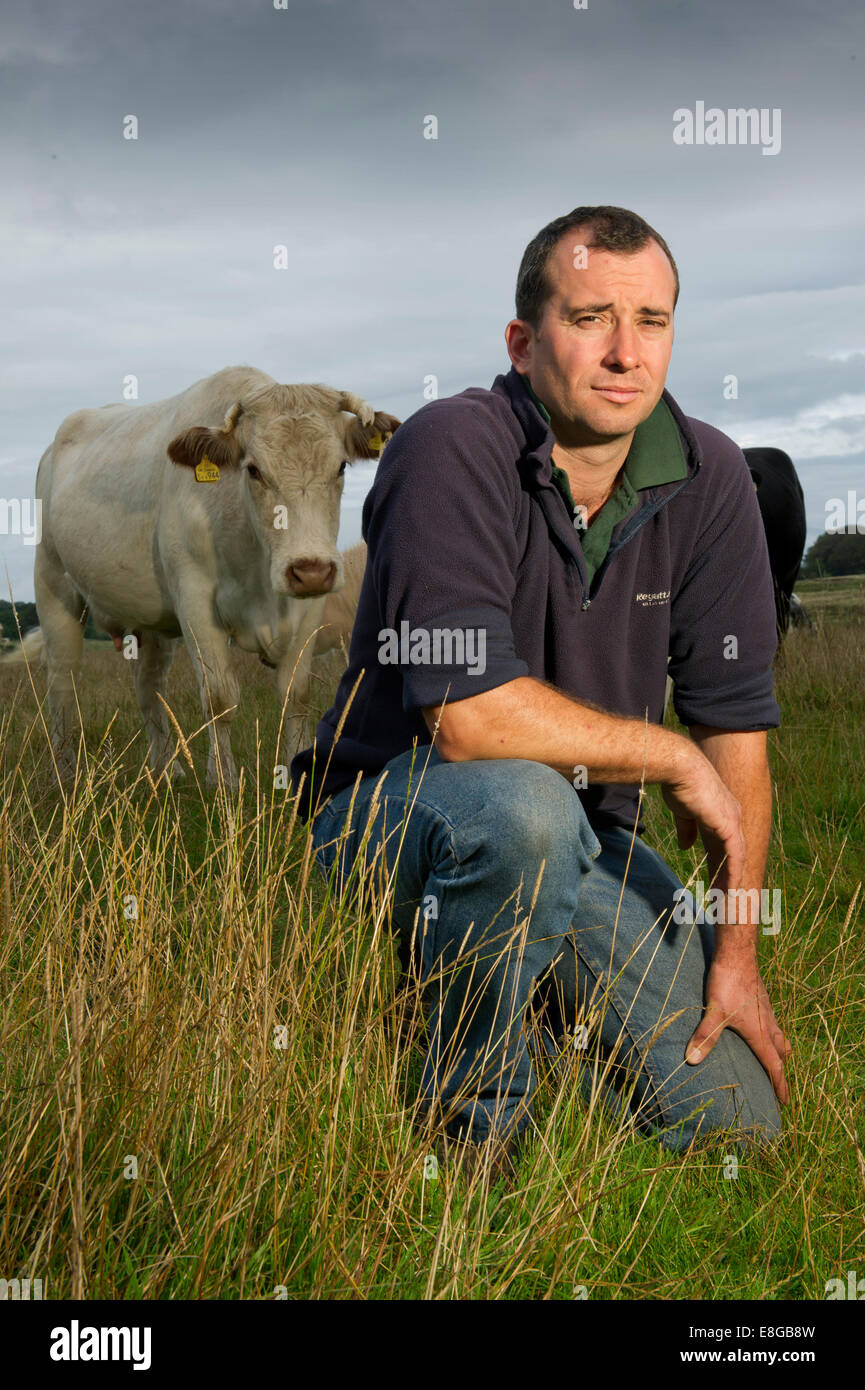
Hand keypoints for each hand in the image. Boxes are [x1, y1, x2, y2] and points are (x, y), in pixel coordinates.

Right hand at [662, 755, 745, 890]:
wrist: (680, 769)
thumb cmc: (679, 785)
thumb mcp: (683, 812)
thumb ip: (687, 830)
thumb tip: (685, 847)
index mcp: (724, 813)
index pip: (727, 844)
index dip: (723, 863)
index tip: (716, 880)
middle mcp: (733, 817)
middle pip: (735, 853)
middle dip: (730, 875)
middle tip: (725, 896)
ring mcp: (734, 822)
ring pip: (738, 857)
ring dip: (733, 879)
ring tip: (730, 899)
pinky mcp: (729, 826)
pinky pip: (736, 856)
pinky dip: (734, 873)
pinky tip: (732, 889)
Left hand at [685, 952, 790, 1103]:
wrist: (738, 954)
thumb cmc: (728, 983)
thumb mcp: (715, 1011)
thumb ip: (706, 1036)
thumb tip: (692, 1060)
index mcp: (760, 1033)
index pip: (773, 1065)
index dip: (779, 1085)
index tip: (785, 1102)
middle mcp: (768, 1024)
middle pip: (780, 1053)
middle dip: (780, 1070)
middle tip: (779, 1085)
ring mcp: (767, 1011)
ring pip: (779, 1037)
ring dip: (779, 1051)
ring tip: (775, 1060)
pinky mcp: (762, 1000)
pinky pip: (773, 1023)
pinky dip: (772, 1034)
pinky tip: (761, 1030)